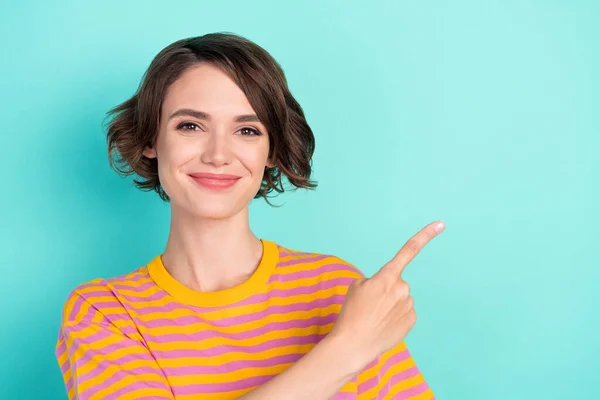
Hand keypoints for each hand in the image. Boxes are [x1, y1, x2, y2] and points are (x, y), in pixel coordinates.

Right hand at [328, 220, 444, 368]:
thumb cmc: (351, 313)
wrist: (354, 344)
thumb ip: (374, 280)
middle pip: (397, 282)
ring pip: (401, 298)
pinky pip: (404, 312)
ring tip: (374, 316)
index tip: (440, 224)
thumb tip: (387, 288)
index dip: (425, 235)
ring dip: (390, 304)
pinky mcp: (412, 320)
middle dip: (386, 289)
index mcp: (387, 276)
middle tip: (369, 304)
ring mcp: (409, 305)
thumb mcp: (355, 287)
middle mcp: (402, 288)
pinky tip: (383, 325)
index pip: (409, 250)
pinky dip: (395, 316)